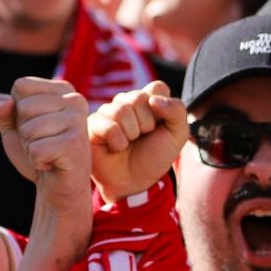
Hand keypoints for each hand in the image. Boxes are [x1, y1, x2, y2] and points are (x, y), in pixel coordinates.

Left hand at [0, 78, 93, 212]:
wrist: (56, 185)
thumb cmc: (37, 151)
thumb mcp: (12, 125)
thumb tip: (6, 104)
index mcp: (63, 89)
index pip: (21, 86)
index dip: (17, 110)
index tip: (36, 126)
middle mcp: (75, 99)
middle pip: (23, 107)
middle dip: (24, 132)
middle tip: (44, 143)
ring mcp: (78, 121)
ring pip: (28, 130)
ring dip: (30, 148)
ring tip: (48, 153)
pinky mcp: (75, 144)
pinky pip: (36, 150)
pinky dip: (37, 162)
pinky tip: (52, 164)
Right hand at [88, 82, 186, 202]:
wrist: (135, 182)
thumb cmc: (154, 157)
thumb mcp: (177, 136)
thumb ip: (177, 111)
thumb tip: (154, 99)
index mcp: (148, 100)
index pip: (157, 88)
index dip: (162, 110)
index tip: (159, 127)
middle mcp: (127, 102)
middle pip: (138, 97)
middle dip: (146, 124)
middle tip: (141, 138)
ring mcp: (108, 111)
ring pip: (121, 110)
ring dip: (131, 133)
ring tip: (128, 143)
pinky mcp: (93, 124)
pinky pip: (107, 125)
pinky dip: (117, 141)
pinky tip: (115, 148)